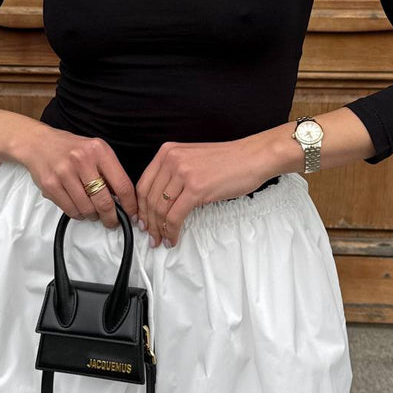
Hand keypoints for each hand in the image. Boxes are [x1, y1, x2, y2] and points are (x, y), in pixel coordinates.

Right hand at [18, 126, 137, 228]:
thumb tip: (123, 199)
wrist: (39, 143)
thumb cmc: (71, 149)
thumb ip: (110, 172)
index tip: (132, 214)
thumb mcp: (96, 151)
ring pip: (87, 209)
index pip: (122, 185)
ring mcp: (64, 173)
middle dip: (111, 217)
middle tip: (113, 221)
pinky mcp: (51, 185)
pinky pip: (71, 210)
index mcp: (99, 150)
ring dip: (93, 216)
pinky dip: (78, 214)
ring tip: (93, 212)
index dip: (130, 205)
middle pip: (104, 201)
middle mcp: (82, 160)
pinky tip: (79, 207)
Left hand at [134, 137, 276, 247]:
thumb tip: (161, 199)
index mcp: (167, 152)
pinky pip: (175, 216)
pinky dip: (172, 231)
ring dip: (159, 230)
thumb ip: (174, 173)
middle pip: (149, 198)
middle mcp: (171, 160)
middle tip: (150, 236)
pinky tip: (173, 238)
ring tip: (161, 240)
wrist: (253, 157)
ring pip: (160, 209)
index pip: (143, 184)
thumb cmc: (228, 161)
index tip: (141, 220)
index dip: (139, 207)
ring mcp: (183, 173)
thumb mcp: (192, 159)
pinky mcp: (196, 188)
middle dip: (148, 222)